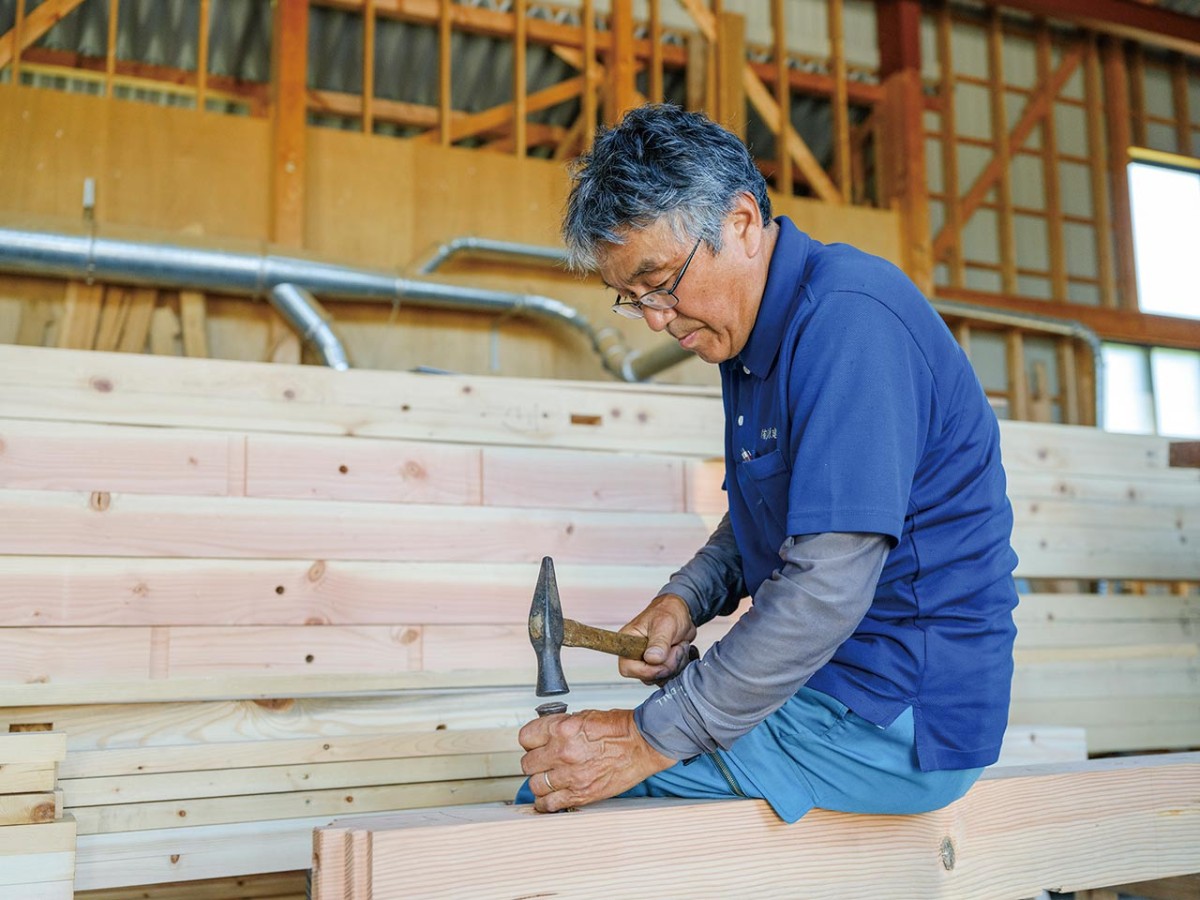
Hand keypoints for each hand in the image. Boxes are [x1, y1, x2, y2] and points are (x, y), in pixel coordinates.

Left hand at [519, 708, 674, 812]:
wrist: (643, 745)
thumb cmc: (620, 730)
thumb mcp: (585, 716)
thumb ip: (561, 726)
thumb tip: (546, 735)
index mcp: (562, 729)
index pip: (525, 738)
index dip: (530, 741)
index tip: (535, 744)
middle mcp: (563, 752)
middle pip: (527, 763)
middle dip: (534, 762)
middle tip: (542, 762)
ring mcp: (571, 775)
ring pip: (535, 785)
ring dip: (540, 783)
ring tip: (547, 780)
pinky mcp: (581, 794)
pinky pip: (550, 804)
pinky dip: (545, 804)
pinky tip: (548, 799)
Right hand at [618, 593, 697, 684]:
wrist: (681, 611)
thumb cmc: (668, 612)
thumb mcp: (664, 624)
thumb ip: (659, 642)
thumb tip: (652, 659)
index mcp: (628, 642)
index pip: (627, 668)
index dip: (646, 670)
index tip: (662, 660)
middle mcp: (635, 655)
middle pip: (647, 676)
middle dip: (667, 665)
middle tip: (676, 648)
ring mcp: (648, 662)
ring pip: (660, 678)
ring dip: (676, 665)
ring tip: (680, 646)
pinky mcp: (660, 666)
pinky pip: (669, 677)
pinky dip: (680, 667)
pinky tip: (682, 652)